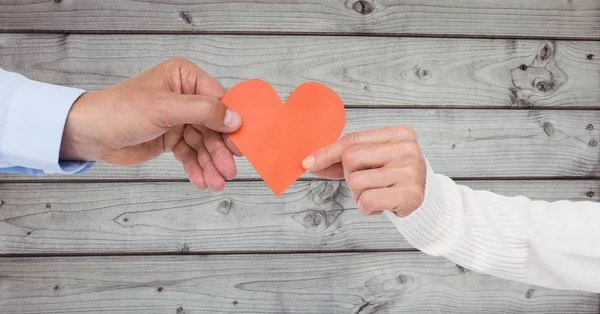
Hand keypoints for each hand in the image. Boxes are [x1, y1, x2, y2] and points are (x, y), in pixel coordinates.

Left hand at [60, 57, 241, 190]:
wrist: (89, 133)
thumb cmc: (121, 111)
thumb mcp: (165, 108)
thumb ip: (203, 111)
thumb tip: (236, 119)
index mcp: (185, 77)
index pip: (219, 99)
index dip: (233, 122)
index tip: (245, 143)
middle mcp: (185, 96)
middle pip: (214, 126)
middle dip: (220, 150)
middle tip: (229, 171)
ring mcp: (178, 118)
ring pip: (204, 143)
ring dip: (210, 163)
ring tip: (217, 182)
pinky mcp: (171, 138)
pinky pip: (190, 153)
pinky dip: (197, 167)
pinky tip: (201, 181)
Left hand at [302, 127, 425, 215]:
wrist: (424, 201)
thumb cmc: (392, 177)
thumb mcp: (371, 161)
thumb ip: (342, 159)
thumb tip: (310, 162)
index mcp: (398, 134)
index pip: (353, 140)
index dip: (327, 152)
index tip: (308, 162)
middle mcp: (407, 149)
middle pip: (351, 158)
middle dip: (349, 175)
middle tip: (367, 182)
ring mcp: (410, 171)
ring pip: (356, 182)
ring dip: (358, 195)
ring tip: (377, 194)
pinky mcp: (410, 194)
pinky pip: (367, 200)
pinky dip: (366, 207)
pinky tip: (380, 205)